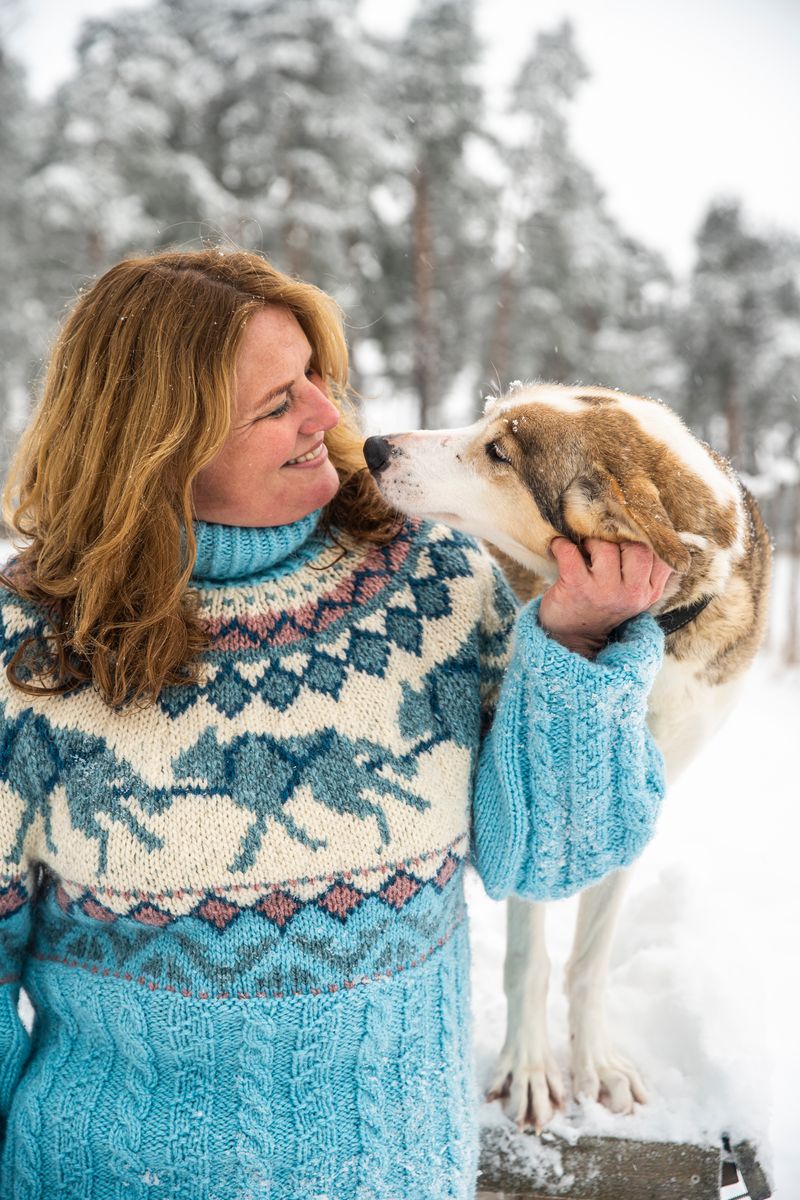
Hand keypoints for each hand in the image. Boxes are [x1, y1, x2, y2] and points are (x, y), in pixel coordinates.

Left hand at [538, 538, 673, 658]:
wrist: (573, 638)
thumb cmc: (603, 605)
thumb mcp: (633, 593)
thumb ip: (645, 569)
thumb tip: (647, 526)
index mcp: (649, 592)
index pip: (662, 557)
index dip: (648, 538)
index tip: (632, 531)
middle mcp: (632, 593)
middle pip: (638, 549)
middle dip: (620, 537)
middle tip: (605, 539)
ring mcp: (604, 592)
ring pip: (606, 547)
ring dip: (592, 540)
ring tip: (584, 547)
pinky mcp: (577, 588)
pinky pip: (570, 553)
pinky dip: (561, 545)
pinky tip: (559, 547)